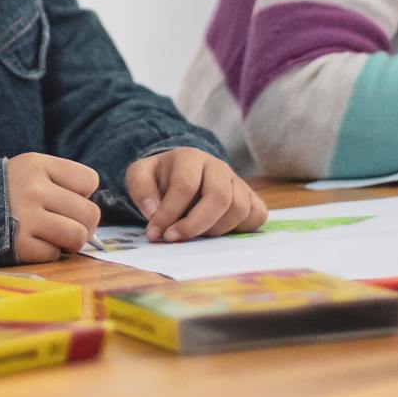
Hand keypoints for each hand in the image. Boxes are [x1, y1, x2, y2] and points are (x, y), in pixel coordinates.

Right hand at [6, 153, 101, 262]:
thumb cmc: (3, 192)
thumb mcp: (27, 170)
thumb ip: (60, 182)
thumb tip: (93, 216)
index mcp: (37, 164)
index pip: (90, 180)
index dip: (82, 193)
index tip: (64, 198)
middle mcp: (33, 188)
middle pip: (89, 212)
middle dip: (84, 224)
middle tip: (68, 226)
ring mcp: (25, 217)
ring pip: (77, 235)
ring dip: (71, 242)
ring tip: (57, 238)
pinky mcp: (18, 245)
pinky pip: (54, 254)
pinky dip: (48, 253)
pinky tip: (33, 244)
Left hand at [125, 148, 266, 242]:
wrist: (181, 173)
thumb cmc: (161, 178)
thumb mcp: (140, 176)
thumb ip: (141, 190)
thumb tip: (154, 212)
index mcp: (190, 158)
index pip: (186, 186)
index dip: (169, 213)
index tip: (156, 233)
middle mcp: (218, 167)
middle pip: (219, 197)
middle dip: (195, 224)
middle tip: (175, 238)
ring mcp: (237, 181)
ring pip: (239, 208)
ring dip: (215, 230)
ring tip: (195, 233)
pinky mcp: (251, 197)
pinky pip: (257, 215)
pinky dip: (241, 228)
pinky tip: (218, 230)